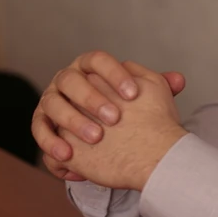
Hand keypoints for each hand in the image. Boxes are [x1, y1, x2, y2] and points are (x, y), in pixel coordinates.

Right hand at [31, 51, 185, 179]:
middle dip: (92, 98)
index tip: (134, 94)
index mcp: (90, 66)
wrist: (111, 138)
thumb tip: (178, 80)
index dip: (114, 74)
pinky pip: (40, 131)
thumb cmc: (128, 113)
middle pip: (71, 80)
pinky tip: (69, 156)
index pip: (97, 60)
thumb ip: (159, 88)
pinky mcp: (42, 125)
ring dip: (73, 120)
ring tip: (96, 139)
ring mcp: (51, 100)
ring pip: (52, 105)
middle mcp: (66, 79)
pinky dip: (51, 143)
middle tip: (114, 118)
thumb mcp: (143, 99)